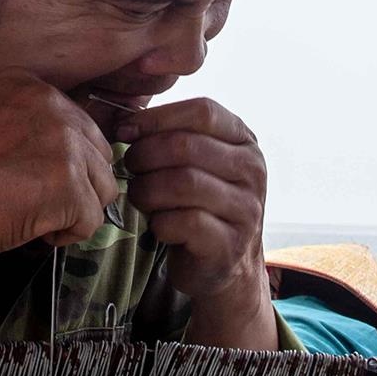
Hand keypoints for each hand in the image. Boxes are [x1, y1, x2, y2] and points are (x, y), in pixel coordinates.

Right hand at [0, 70, 119, 265]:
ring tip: (39, 220)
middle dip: (77, 184)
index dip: (62, 160)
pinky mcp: (68, 185)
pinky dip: (68, 235)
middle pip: (97, 154)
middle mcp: (53, 106)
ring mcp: (65, 144)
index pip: (76, 125)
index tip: (33, 177)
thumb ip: (19, 126)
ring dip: (76, 209)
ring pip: (102, 187)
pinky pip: (91, 219)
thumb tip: (45, 156)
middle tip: (42, 203)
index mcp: (29, 87)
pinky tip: (36, 232)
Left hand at [118, 98, 274, 346]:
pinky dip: (160, 222)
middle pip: (186, 146)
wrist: (224, 264)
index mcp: (244, 141)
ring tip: (139, 196)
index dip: (156, 117)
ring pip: (183, 183)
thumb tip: (124, 122)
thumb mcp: (197, 162)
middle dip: (144, 155)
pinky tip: (158, 225)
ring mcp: (246, 208)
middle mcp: (252, 171)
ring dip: (147, 189)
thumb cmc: (199, 203)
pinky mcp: (231, 244)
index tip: (125, 130)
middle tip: (129, 168)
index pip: (202, 111)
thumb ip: (173, 136)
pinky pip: (185, 222)